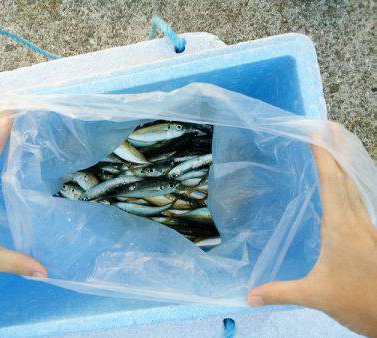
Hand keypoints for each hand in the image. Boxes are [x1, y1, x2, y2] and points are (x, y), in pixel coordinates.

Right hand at [248, 140, 376, 335]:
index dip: (325, 156)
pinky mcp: (369, 232)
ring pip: (355, 184)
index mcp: (341, 226)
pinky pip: (358, 197)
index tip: (317, 133)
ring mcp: (365, 225)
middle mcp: (356, 219)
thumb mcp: (315, 295)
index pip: (332, 183)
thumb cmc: (357, 300)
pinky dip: (349, 180)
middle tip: (327, 125)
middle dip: (337, 148)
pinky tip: (343, 181)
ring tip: (335, 142)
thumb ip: (280, 292)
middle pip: (347, 175)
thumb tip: (249, 297)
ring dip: (345, 161)